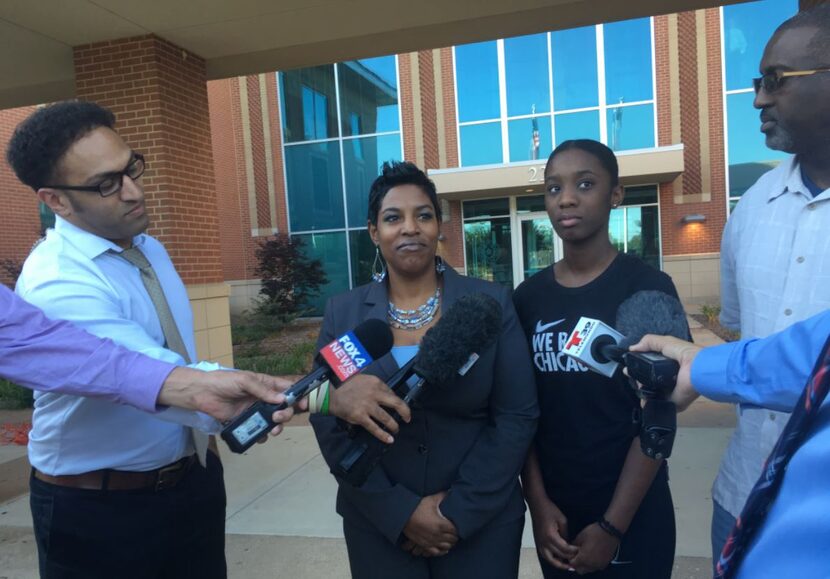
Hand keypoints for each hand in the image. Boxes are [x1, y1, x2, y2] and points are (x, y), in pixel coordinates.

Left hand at [158, 368, 295, 428]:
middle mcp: (263, 399)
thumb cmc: (223, 381)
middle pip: (283, 408)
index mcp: (265, 385)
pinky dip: (261, 436)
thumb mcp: (244, 381)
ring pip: (273, 422)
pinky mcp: (245, 423)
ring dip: (277, 427)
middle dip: (286, 414)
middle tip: (278, 417)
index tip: (303, 404)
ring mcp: (255, 412)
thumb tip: (281, 399)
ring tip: (272, 429)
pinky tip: (259, 436)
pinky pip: (258, 431)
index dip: (297, 396)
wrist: (202, 393)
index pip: (286, 389)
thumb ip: (263, 390)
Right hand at [328, 374, 411, 443]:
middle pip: (396, 403)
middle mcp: (374, 394)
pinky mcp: (360, 417)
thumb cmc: (344, 384)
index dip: (396, 401)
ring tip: (397, 429)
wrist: (329, 391)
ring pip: (386, 418)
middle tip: (407, 418)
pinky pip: (374, 428)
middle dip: (405, 412)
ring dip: (394, 425)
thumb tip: (384, 395)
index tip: (398, 406)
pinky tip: (389, 439)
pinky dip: (383, 435)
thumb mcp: (362, 379)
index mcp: (375, 383)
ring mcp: (367, 406)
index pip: (391, 392)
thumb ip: (374, 387)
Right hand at [402, 492, 457, 556]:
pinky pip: (436, 552)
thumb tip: (450, 491)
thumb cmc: (417, 507)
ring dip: (449, 543)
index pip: (456, 531)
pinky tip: (444, 548)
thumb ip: (442, 496)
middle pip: (452, 540)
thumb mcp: (431, 500)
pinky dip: (442, 551)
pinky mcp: (424, 545)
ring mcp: (431, 541)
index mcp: (441, 524)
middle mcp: (437, 535)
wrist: (403, 516)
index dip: (458, 528)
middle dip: (455, 536)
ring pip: (446, 547)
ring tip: (450, 538)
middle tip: (455, 531)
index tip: (457, 525)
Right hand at [528, 496, 577, 570]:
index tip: (580, 551)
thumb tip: (568, 544)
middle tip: (577, 559)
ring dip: (559, 564)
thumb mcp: (562, 520)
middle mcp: (544, 542)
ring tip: (567, 566)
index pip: (565, 549)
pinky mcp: (537, 542)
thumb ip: (566, 534)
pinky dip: (551, 560)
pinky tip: (558, 560)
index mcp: (551, 536)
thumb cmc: (550, 510)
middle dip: (569, 558)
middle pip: (559, 556)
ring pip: (549, 559)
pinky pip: (544, 555)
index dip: (574, 551)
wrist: (537, 504)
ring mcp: (539, 543)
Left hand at [569, 523, 618, 574]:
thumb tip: (571, 549)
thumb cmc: (594, 532)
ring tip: (585, 554)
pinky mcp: (606, 563)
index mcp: (583, 559)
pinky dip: (593, 563)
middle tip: (577, 555)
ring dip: (585, 564)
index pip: (573, 564)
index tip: (571, 553)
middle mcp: (591, 565)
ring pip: (589, 569)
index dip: (571, 558)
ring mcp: (599, 565)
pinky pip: (596, 567)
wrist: (610, 531)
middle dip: (577, 564)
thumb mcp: (580, 537)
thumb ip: (574, 545)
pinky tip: (593, 555)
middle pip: (580, 570)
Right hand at [628, 334, 701, 410]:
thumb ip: (649, 342)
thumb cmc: (685, 353)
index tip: (628, 368)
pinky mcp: (673, 402)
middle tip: (629, 375)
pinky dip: (649, 404)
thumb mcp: (666, 342)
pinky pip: (658, 405)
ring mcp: (671, 392)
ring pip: (651, 393)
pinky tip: (642, 399)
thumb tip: (632, 348)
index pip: (651, 368)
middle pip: (649, 381)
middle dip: (638, 379)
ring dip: (642, 390)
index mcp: (669, 365)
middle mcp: (670, 379)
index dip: (639, 367)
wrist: (698, 369)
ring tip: (637, 384)